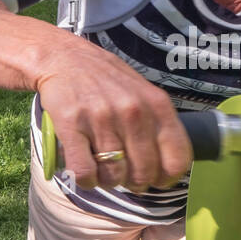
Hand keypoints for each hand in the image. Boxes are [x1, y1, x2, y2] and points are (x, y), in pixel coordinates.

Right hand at [36, 36, 192, 191]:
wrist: (64, 57)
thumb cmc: (107, 80)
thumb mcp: (143, 93)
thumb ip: (159, 124)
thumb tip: (169, 168)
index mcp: (157, 105)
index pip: (176, 159)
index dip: (167, 178)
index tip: (157, 179)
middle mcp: (133, 112)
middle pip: (144, 173)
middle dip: (135, 182)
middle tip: (125, 175)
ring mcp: (102, 118)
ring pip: (114, 176)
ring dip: (108, 181)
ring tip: (103, 169)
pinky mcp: (72, 125)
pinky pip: (85, 172)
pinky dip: (86, 180)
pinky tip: (86, 172)